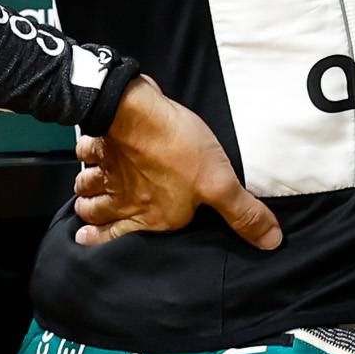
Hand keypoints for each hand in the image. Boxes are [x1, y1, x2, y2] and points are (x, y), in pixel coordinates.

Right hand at [73, 81, 278, 250]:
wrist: (136, 111)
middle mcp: (123, 198)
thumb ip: (242, 214)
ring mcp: (109, 170)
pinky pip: (86, 153)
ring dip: (85, 190)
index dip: (102, 242)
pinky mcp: (102, 141)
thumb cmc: (176, 150)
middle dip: (90, 216)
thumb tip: (270, 242)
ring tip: (84, 193)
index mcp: (149, 216)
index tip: (89, 241)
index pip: (119, 238)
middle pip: (96, 213)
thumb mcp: (220, 184)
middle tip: (85, 219)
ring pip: (87, 186)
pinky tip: (88, 153)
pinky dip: (85, 156)